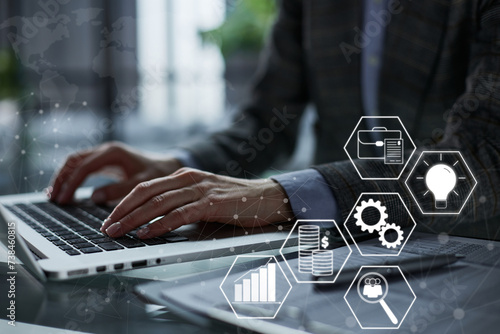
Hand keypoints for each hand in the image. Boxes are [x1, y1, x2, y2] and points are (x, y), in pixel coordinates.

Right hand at [49, 142, 181, 203]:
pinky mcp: (106, 161)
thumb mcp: (141, 184)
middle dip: (62, 179)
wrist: (169, 167)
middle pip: (74, 161)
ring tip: (54, 195)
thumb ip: (119, 191)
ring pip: (76, 162)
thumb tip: (94, 197)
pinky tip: (66, 190)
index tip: (64, 200)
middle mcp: (106, 150)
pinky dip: (72, 176)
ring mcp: (105, 154)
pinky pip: (83, 166)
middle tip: (54, 198)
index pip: (84, 167)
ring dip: (64, 177)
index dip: (72, 184)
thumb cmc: (158, 175)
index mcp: (113, 153)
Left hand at [100, 168, 292, 238]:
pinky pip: (180, 213)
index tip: (109, 218)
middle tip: (106, 228)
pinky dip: (161, 224)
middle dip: (122, 211)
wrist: (266, 197)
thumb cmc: (233, 201)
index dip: (123, 202)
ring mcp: (200, 189)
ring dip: (135, 218)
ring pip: (159, 202)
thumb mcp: (202, 197)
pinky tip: (147, 233)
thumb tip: (153, 222)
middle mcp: (189, 178)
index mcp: (184, 175)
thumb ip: (180, 203)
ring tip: (119, 232)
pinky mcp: (211, 203)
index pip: (145, 187)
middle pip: (146, 192)